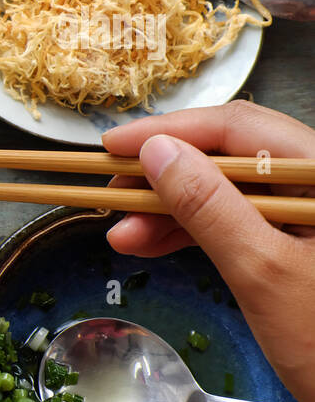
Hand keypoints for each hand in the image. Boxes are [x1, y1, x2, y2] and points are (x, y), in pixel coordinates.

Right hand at [102, 100, 314, 401]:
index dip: (169, 131)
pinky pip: (237, 221)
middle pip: (230, 155)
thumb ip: (209, 206)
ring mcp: (311, 214)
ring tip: (122, 235)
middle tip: (108, 196)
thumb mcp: (263, 273)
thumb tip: (158, 152)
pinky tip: (150, 244)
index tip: (111, 148)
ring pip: (227, 190)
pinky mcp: (300, 243)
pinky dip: (192, 231)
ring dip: (170, 208)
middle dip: (163, 174)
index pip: (239, 128)